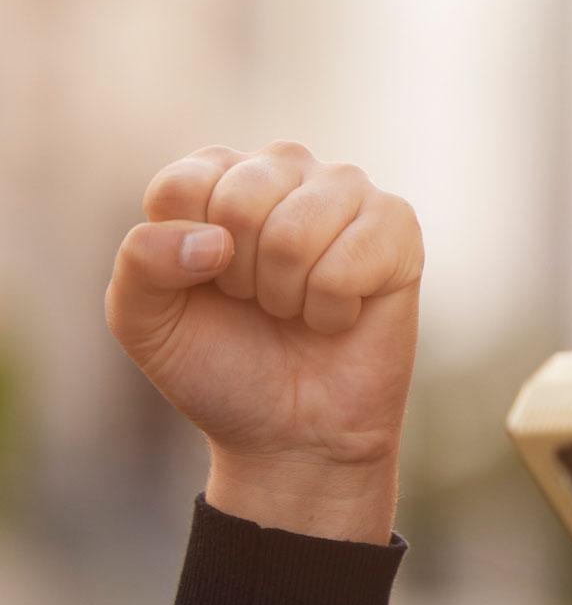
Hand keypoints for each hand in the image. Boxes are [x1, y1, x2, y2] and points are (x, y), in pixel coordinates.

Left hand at [105, 142, 424, 540]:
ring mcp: (346, 193)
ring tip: (300, 309)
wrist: (294, 434)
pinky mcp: (397, 227)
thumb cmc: (223, 368)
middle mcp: (284, 170)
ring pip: (296, 229)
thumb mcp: (144, 321)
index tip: (210, 290)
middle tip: (261, 305)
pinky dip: (336, 307)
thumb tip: (217, 240)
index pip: (185, 186)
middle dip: (243, 278)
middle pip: (239, 201)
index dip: (187, 257)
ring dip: (290, 294)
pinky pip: (352, 257)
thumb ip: (141, 262)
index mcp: (218, 177)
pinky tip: (340, 316)